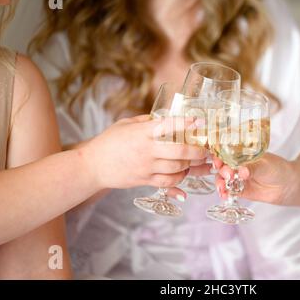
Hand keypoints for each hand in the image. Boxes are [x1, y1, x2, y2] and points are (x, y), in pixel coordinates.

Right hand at [80, 115, 208, 198]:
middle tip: (207, 149)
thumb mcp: (126, 125)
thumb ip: (147, 122)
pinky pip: (168, 182)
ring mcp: (146, 167)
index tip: (200, 121)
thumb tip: (167, 118)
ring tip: (199, 161)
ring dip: (191, 165)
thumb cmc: (109, 142)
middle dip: (197, 151)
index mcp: (142, 133)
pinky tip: (185, 174)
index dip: (186, 123)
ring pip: (177, 169)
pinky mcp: (144, 180)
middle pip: (179, 152)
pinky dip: (180, 179)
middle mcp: (146, 150)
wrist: (92, 166)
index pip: (168, 126)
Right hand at [214, 153, 295, 204]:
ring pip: (223, 179)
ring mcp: (238, 178)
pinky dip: (225, 193)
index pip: (226, 154)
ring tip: (222, 188)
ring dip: (220, 183)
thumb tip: (241, 171)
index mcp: (242, 154)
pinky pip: (229, 191)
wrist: (287, 185)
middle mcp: (238, 165)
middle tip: (227, 176)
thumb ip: (252, 169)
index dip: (220, 157)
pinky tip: (224, 195)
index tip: (219, 162)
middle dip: (221, 171)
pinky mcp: (240, 190)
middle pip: (223, 167)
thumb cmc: (278, 169)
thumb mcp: (265, 165)